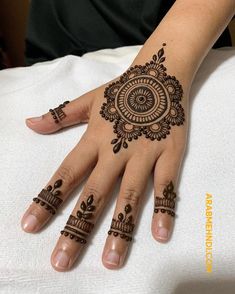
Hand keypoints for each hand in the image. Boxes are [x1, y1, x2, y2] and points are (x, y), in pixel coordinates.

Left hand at [21, 44, 186, 270]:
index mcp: (93, 139)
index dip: (47, 200)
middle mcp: (115, 151)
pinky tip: (160, 234)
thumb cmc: (121, 90)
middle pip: (93, 194)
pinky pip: (166, 186)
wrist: (159, 75)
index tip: (30, 225)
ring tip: (110, 260)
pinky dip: (164, 209)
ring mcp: (144, 154)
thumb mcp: (87, 101)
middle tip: (62, 261)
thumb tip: (29, 124)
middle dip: (76, 228)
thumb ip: (58, 116)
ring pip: (129, 196)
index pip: (66, 173)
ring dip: (119, 229)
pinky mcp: (169, 154)